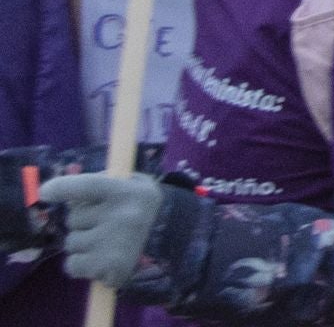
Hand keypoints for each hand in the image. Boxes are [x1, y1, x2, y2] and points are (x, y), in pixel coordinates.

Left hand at [39, 171, 161, 286]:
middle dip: (82, 222)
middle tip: (106, 224)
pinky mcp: (106, 267)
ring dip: (82, 244)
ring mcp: (112, 243)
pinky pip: (72, 265)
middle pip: (73, 218)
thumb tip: (64, 188)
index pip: (87, 186)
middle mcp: (120, 216)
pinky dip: (81, 265)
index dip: (62, 187)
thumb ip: (104, 182)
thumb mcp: (135, 185)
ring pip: (71, 242)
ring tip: (106, 243)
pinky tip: (101, 260)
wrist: (173, 242)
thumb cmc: (143, 210)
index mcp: (126, 191)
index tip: (45, 192)